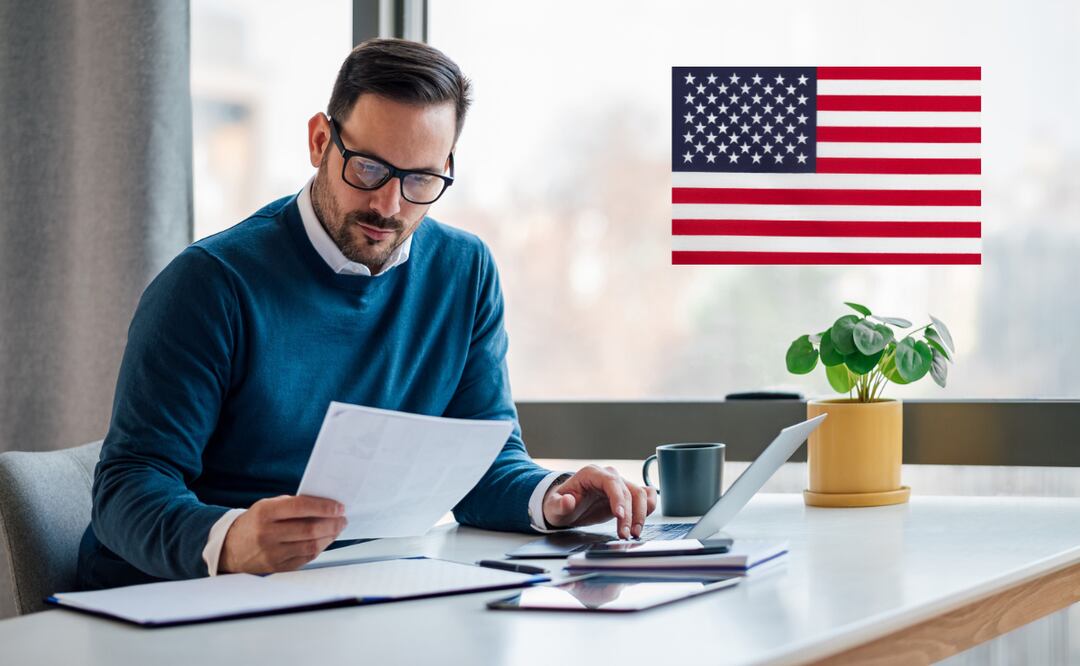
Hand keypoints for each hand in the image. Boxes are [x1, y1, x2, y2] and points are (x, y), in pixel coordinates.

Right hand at [219, 495, 347, 573]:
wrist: (231, 548)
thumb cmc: (254, 523)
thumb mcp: (267, 506)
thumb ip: (292, 504)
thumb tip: (324, 505)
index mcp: (264, 513)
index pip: (300, 507)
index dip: (323, 507)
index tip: (339, 507)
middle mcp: (267, 534)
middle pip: (309, 529)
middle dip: (332, 523)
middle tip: (343, 518)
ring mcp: (272, 554)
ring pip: (310, 546)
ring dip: (329, 537)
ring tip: (337, 529)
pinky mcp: (277, 568)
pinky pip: (306, 558)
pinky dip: (319, 548)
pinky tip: (325, 540)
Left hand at [541, 465, 657, 538]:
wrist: (565, 507)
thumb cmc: (560, 505)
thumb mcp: (553, 507)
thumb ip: (559, 504)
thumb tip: (568, 501)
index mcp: (592, 474)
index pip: (611, 482)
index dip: (618, 498)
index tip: (619, 515)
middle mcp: (608, 477)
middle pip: (628, 491)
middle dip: (630, 514)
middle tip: (625, 534)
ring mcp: (619, 485)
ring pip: (640, 494)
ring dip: (641, 514)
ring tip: (634, 533)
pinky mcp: (626, 496)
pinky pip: (644, 496)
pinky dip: (649, 506)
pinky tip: (643, 520)